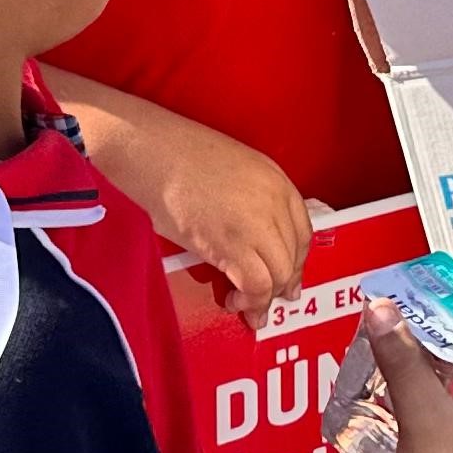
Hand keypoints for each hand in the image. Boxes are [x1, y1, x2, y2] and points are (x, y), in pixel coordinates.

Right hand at [127, 117, 311, 329]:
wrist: (149, 149)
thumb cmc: (175, 155)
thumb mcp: (229, 170)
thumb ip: (249, 202)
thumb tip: (248, 242)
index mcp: (276, 179)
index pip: (303, 232)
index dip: (296, 262)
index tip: (287, 278)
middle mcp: (274, 201)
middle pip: (292, 257)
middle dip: (280, 285)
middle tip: (265, 301)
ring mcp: (256, 222)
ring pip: (278, 275)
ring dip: (263, 297)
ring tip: (244, 304)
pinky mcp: (231, 244)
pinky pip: (256, 285)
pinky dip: (249, 302)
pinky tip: (233, 300)